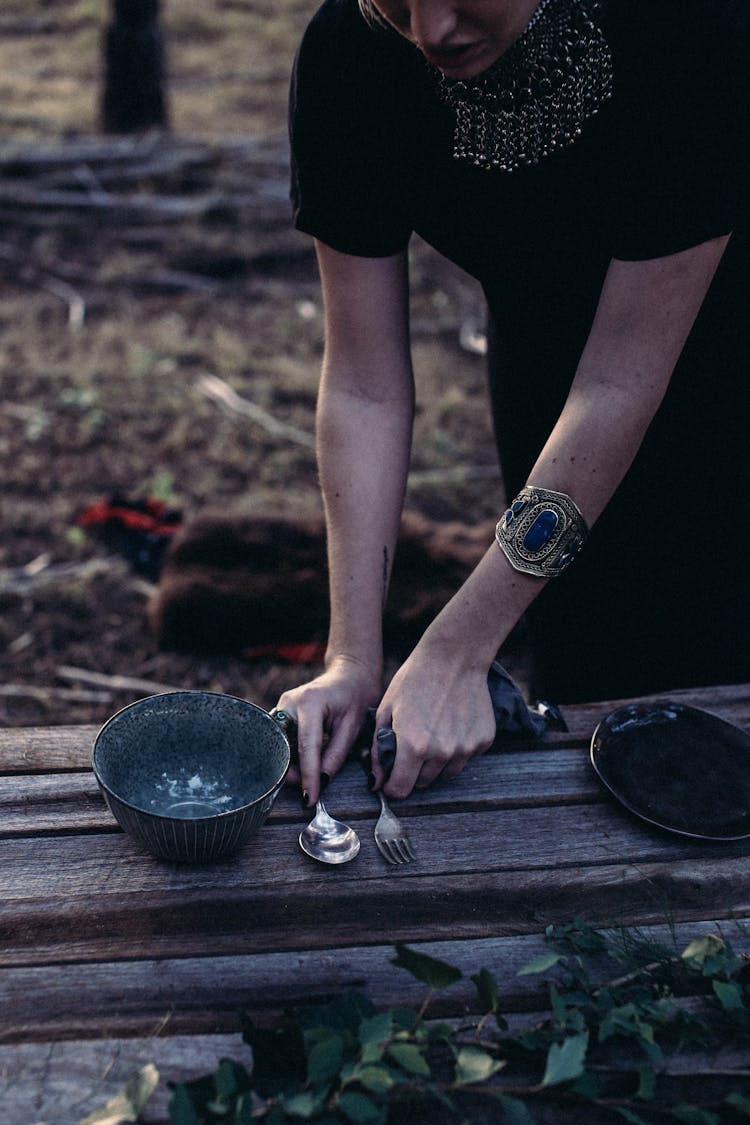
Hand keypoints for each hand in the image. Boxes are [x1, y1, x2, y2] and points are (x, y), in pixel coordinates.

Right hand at [274, 655, 380, 805]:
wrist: (350, 676)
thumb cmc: (355, 699)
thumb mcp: (352, 729)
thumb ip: (335, 756)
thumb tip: (320, 782)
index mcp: (310, 702)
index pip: (306, 747)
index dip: (308, 776)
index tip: (310, 799)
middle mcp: (289, 702)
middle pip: (285, 747)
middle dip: (295, 772)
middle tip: (311, 790)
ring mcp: (281, 706)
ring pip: (279, 746)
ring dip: (292, 765)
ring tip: (311, 777)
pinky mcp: (280, 713)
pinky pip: (280, 741)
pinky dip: (291, 756)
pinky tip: (304, 764)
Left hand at [373, 640, 495, 798]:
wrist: (454, 657)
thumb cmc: (415, 679)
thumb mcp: (386, 710)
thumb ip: (379, 749)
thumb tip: (378, 781)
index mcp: (413, 746)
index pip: (400, 790)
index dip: (392, 786)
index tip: (391, 777)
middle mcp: (442, 752)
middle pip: (423, 783)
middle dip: (413, 770)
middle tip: (413, 744)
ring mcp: (465, 748)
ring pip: (445, 773)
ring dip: (436, 761)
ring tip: (433, 731)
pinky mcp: (483, 741)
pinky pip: (465, 757)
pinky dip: (458, 748)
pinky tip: (452, 723)